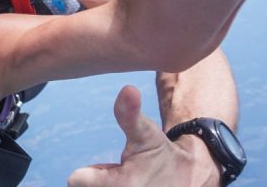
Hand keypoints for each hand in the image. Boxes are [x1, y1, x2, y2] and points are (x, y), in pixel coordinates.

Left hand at [67, 85, 220, 186]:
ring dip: (105, 185)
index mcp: (124, 186)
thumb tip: (128, 89)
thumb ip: (129, 114)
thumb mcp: (147, 133)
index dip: (88, 173)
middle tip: (121, 175)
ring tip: (126, 181)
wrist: (189, 179)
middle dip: (98, 181)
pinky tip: (129, 186)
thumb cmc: (162, 154)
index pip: (77, 180)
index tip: (108, 168)